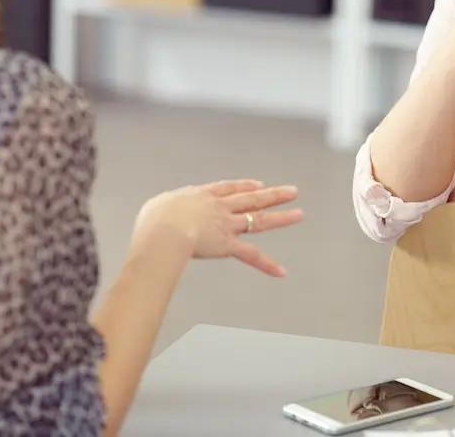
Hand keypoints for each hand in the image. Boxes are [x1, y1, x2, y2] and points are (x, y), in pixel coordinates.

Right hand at [134, 180, 302, 276]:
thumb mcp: (158, 207)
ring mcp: (226, 225)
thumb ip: (165, 210)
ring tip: (299, 214)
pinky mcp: (228, 245)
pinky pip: (251, 255)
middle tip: (292, 191)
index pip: (228, 188)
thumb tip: (160, 216)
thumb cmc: (155, 220)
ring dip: (281, 218)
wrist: (165, 230)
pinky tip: (282, 271)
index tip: (258, 184)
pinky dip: (267, 265)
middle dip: (272, 195)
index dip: (245, 186)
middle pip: (251, 198)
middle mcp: (219, 208)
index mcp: (201, 196)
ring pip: (258, 220)